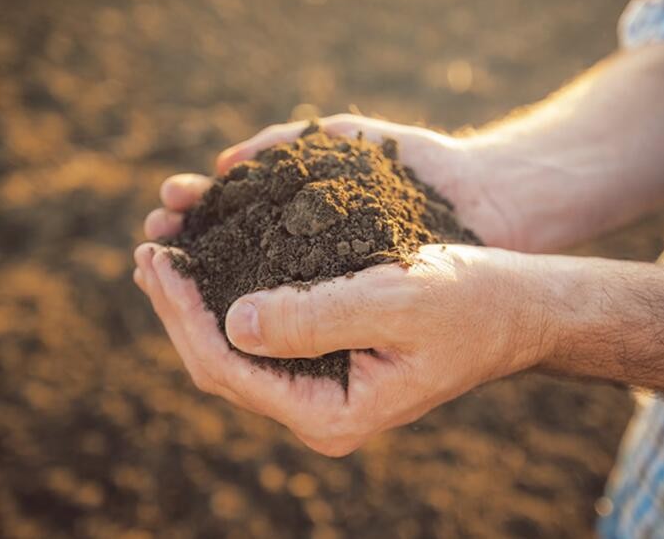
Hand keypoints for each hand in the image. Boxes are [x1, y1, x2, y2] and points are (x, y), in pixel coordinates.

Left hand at [135, 116, 552, 454]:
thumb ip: (316, 318)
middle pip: (222, 365)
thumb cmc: (469, 302)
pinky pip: (261, 337)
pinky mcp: (328, 363)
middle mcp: (319, 412)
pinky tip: (210, 270)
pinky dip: (228, 300)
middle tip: (148, 252)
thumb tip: (235, 323)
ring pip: (235, 353)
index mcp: (332, 412)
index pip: (231, 368)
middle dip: (178, 309)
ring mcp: (321, 390)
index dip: (185, 313)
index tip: (158, 258)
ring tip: (164, 258)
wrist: (514, 310)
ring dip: (196, 305)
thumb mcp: (395, 302)